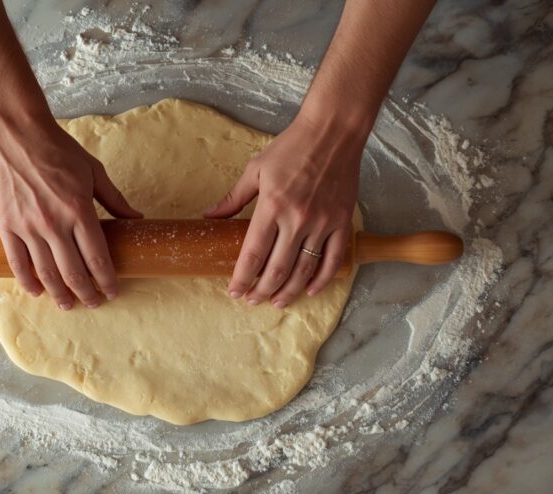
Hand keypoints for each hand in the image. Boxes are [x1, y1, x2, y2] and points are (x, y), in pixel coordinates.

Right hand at [0, 112, 141, 309]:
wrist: (17, 136)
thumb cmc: (58, 151)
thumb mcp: (94, 172)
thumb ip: (115, 200)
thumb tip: (137, 220)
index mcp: (79, 211)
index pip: (97, 258)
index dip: (107, 281)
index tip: (112, 291)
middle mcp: (54, 224)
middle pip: (73, 273)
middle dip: (87, 293)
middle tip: (94, 302)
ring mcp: (28, 227)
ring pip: (46, 273)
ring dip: (60, 294)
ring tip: (68, 304)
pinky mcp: (7, 226)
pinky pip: (17, 262)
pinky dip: (28, 281)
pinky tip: (37, 291)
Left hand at [204, 113, 364, 307]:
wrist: (333, 132)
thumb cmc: (291, 147)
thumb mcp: (255, 169)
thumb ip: (233, 199)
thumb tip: (210, 217)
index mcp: (272, 206)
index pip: (253, 253)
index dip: (242, 277)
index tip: (234, 291)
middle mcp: (297, 219)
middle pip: (277, 268)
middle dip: (262, 290)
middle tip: (252, 300)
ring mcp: (322, 222)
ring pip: (304, 270)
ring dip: (289, 291)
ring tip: (276, 302)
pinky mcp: (341, 222)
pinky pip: (332, 259)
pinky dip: (322, 279)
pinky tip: (310, 290)